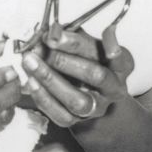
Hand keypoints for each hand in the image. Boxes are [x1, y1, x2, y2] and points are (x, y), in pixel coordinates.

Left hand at [19, 23, 134, 127]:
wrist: (93, 95)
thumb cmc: (89, 61)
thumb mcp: (89, 45)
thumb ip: (74, 36)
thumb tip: (50, 30)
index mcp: (121, 65)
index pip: (104, 52)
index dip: (80, 42)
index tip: (55, 31)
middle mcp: (114, 89)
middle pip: (94, 75)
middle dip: (65, 59)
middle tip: (43, 45)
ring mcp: (97, 107)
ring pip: (77, 100)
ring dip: (50, 79)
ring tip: (30, 61)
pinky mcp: (78, 121)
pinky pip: (61, 114)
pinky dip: (43, 97)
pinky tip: (30, 81)